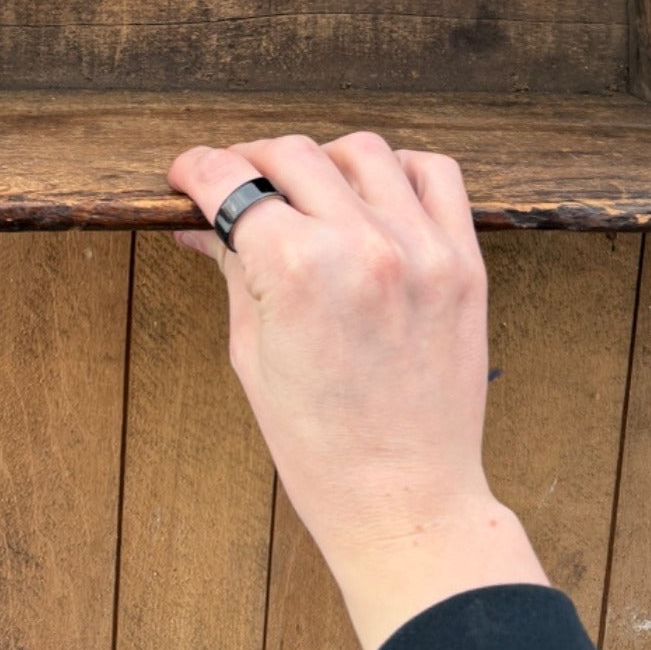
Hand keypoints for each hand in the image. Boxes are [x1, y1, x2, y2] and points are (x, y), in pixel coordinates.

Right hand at [168, 132, 548, 649]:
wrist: (404, 498)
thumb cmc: (319, 445)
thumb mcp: (251, 352)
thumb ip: (232, 268)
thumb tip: (202, 224)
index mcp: (297, 270)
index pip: (231, 182)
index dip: (196, 170)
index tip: (187, 175)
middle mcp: (362, 245)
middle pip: (291, 154)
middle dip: (250, 162)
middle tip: (236, 185)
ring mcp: (420, 249)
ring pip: (362, 150)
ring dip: (323, 161)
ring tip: (307, 192)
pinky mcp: (463, 261)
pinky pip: (436, 174)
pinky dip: (399, 171)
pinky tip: (374, 197)